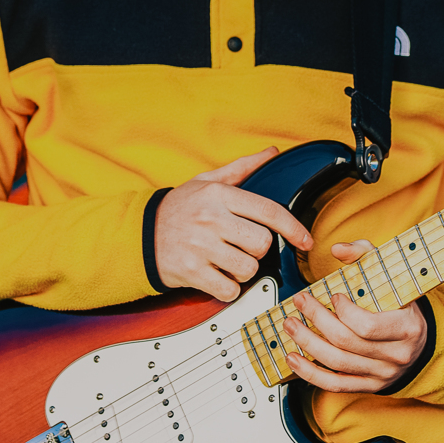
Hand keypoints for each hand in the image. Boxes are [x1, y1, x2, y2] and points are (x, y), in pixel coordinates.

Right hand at [153, 147, 311, 300]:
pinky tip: (218, 275)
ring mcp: (201, 247)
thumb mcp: (207, 181)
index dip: (293, 227)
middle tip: (243, 244)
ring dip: (244, 269)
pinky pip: (229, 289)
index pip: (268, 211)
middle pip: (262, 243)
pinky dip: (229, 288)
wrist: (138, 233)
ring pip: (248, 268)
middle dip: (258, 248)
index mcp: (219, 195)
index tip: (305, 239)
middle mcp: (211, 220)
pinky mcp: (192, 272)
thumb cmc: (178, 207)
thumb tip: (271, 152)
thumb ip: (242, 168)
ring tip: (228, 260)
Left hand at [283, 239, 428, 393]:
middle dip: (317, 320)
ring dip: (308, 344)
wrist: (420, 342)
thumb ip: (365, 256)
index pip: (367, 326)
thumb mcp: (392, 276)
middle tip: (300, 302)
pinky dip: (310, 373)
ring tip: (291, 326)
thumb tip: (338, 249)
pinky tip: (294, 358)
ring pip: (337, 363)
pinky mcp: (369, 385)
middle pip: (346, 342)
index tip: (333, 295)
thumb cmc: (402, 306)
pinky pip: (335, 384)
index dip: (344, 311)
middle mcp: (395, 355)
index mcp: (406, 328)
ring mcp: (382, 373)